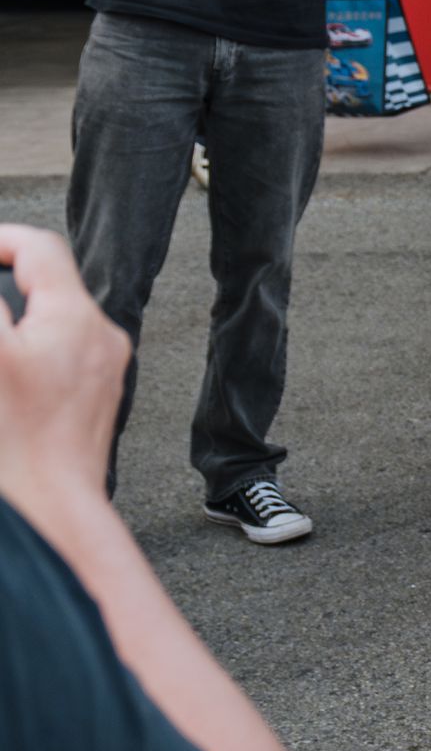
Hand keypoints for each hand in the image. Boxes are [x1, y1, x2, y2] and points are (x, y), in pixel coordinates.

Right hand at [0, 225, 130, 529]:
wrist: (52, 504)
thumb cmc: (18, 440)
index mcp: (77, 316)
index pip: (39, 247)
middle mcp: (100, 336)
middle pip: (45, 283)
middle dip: (2, 284)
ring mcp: (101, 368)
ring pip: (50, 320)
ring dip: (13, 321)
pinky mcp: (94, 396)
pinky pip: (57, 353)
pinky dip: (25, 350)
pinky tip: (6, 375)